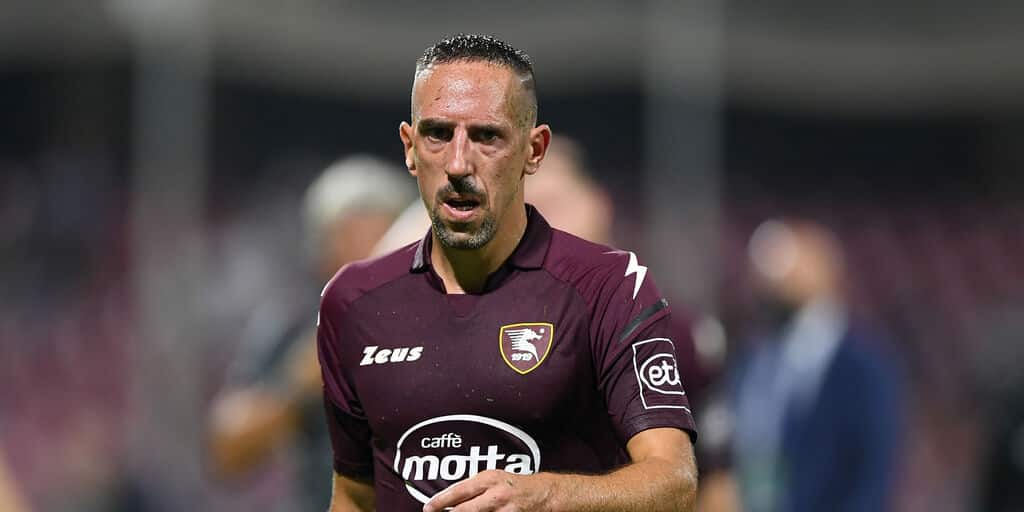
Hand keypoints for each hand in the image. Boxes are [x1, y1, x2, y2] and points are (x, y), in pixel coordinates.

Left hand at [423, 470, 555, 511]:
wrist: (544, 493)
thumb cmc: (515, 485)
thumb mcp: (493, 479)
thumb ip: (473, 488)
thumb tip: (449, 500)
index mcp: (489, 479)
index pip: (458, 491)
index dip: (440, 501)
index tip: (428, 508)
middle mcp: (496, 494)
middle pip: (464, 510)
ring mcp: (504, 510)